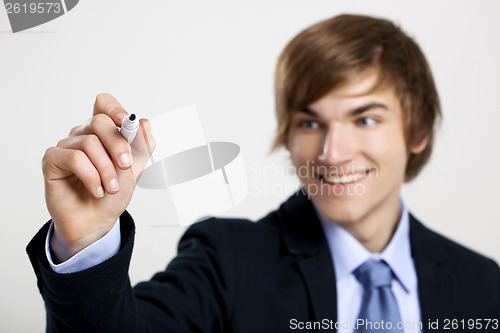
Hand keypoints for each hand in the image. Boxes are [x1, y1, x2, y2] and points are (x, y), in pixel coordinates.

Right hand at [42, 93, 154, 261]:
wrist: (96, 221)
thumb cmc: (112, 193)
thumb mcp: (135, 169)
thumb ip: (142, 147)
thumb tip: (144, 123)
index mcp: (102, 132)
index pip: (103, 104)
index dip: (114, 109)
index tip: (128, 124)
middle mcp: (82, 134)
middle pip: (99, 122)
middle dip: (118, 145)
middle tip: (126, 166)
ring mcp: (65, 146)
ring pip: (89, 143)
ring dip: (106, 169)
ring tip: (111, 188)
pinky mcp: (51, 160)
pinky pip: (74, 158)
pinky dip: (91, 176)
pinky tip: (96, 191)